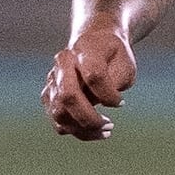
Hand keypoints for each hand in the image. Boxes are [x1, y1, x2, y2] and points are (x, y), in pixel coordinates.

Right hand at [43, 20, 139, 140]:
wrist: (95, 43)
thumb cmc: (113, 57)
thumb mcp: (125, 65)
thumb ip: (113, 82)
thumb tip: (95, 103)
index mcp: (85, 49)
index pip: (94, 76)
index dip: (109, 95)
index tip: (121, 103)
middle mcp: (63, 63)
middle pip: (68, 96)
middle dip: (89, 118)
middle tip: (109, 125)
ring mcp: (53, 80)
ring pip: (59, 113)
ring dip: (83, 129)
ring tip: (106, 130)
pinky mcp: (49, 96)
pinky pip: (59, 121)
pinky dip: (77, 131)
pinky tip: (95, 130)